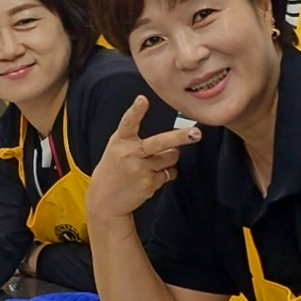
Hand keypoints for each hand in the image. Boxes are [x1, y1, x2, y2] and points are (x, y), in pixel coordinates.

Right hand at [84, 95, 196, 220]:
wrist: (104, 201)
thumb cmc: (114, 170)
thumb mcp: (117, 150)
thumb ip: (137, 141)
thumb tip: (170, 143)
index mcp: (120, 141)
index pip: (128, 123)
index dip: (136, 111)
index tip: (142, 100)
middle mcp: (129, 153)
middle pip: (159, 143)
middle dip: (179, 137)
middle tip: (195, 133)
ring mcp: (140, 169)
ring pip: (171, 157)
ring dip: (170, 158)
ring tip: (155, 163)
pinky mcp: (149, 183)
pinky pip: (169, 174)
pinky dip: (165, 174)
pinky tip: (150, 178)